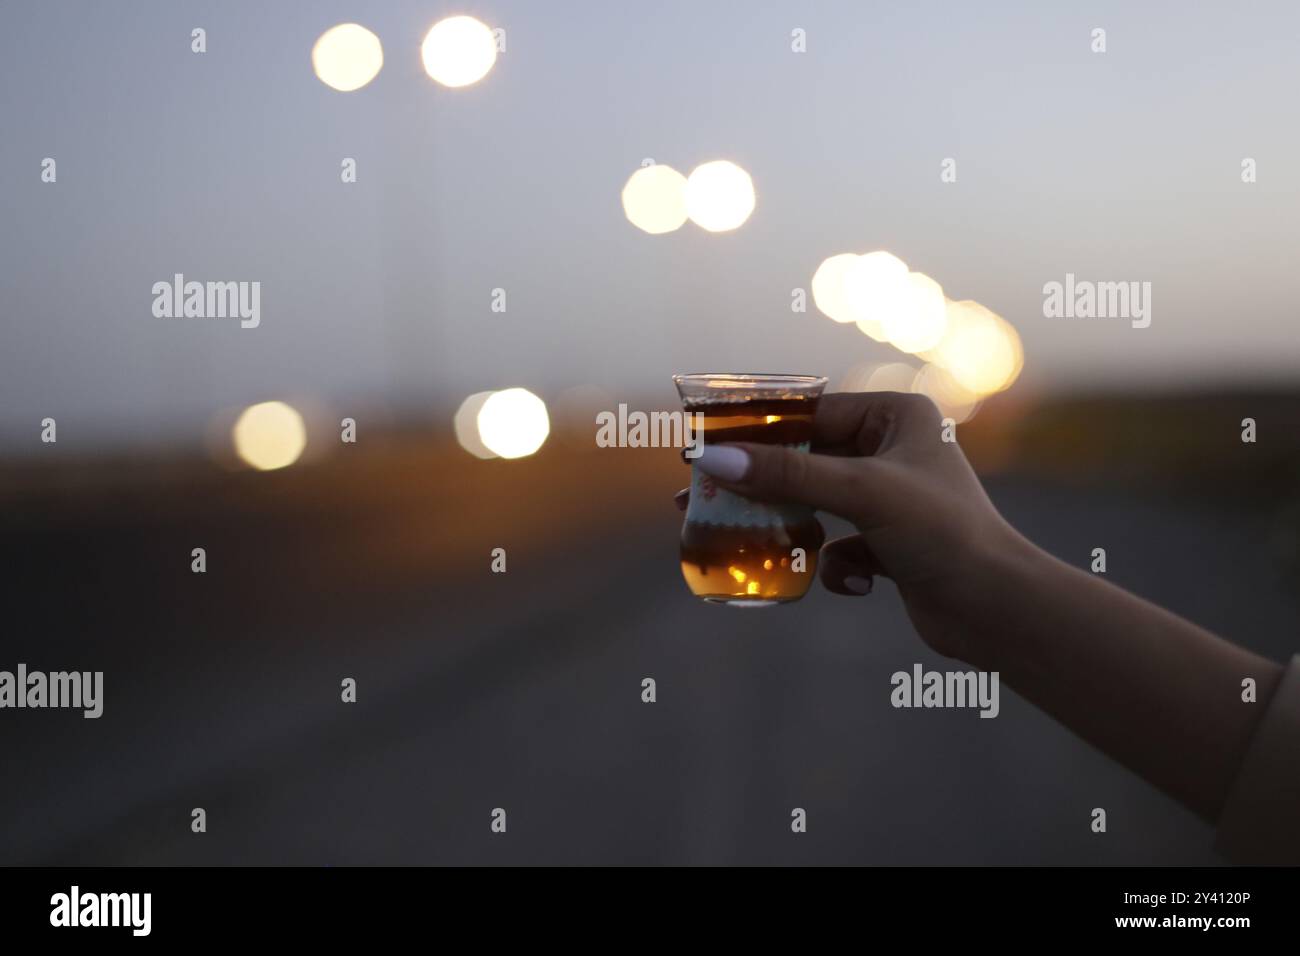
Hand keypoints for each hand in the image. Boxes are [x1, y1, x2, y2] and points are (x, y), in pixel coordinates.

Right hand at [679, 391, 1025, 662]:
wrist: (997, 610)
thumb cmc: (943, 533)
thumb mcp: (860, 493)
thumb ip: (788, 473)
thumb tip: (714, 460)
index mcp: (897, 416)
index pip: (810, 412)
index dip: (755, 431)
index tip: (704, 447)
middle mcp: (894, 449)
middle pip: (804, 459)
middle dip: (760, 484)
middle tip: (700, 495)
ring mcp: (891, 498)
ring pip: (815, 504)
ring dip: (791, 527)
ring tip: (746, 541)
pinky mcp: (890, 543)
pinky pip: (838, 545)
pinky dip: (836, 566)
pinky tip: (858, 582)